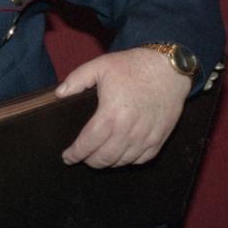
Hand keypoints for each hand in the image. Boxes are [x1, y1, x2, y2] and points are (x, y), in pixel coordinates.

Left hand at [55, 48, 190, 167]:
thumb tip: (59, 94)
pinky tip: (121, 155)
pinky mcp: (160, 137)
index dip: (75, 154)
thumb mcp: (99, 66)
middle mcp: (128, 130)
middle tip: (81, 157)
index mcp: (110, 114)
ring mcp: (146, 136)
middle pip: (104, 158)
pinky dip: (129, 161)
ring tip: (98, 156)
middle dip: (89, 161)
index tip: (67, 157)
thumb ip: (76, 80)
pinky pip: (142, 159)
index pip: (88, 143)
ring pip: (123, 161)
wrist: (168, 67)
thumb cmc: (132, 66)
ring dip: (108, 162)